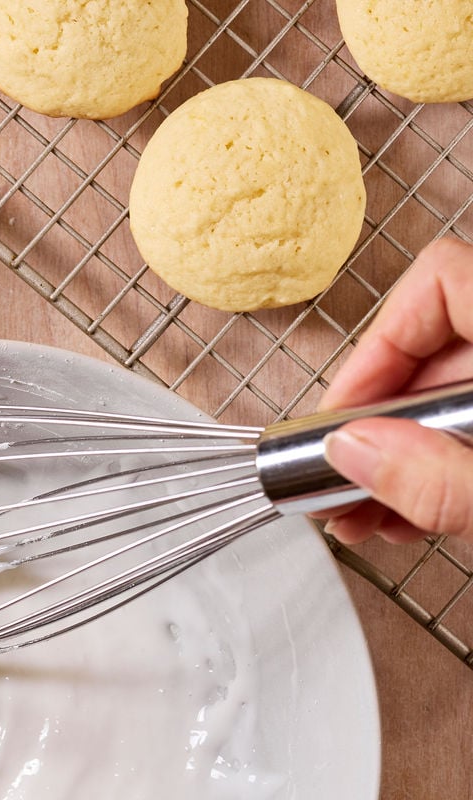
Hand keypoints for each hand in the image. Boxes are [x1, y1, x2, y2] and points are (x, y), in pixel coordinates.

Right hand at [320, 236, 472, 545]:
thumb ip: (434, 480)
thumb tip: (352, 450)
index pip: (438, 283)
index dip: (379, 347)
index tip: (345, 419)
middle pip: (434, 351)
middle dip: (375, 426)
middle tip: (339, 483)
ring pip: (449, 399)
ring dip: (396, 459)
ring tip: (363, 516)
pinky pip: (471, 431)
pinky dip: (437, 470)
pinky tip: (409, 516)